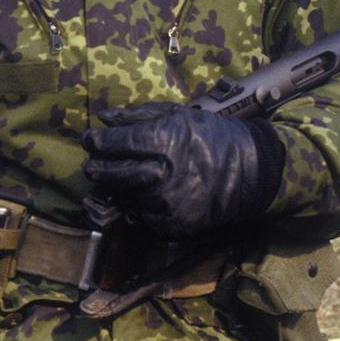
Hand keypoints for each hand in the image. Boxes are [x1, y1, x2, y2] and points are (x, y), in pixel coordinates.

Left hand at [82, 102, 283, 237]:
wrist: (250, 172)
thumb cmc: (211, 137)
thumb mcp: (179, 115)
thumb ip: (139, 115)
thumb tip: (104, 118)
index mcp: (165, 142)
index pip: (117, 144)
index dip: (97, 142)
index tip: (89, 140)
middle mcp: (164, 174)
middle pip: (114, 175)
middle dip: (97, 169)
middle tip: (92, 166)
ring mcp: (169, 203)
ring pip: (125, 198)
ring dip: (118, 190)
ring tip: (121, 180)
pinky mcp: (175, 225)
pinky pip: (142, 219)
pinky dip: (137, 209)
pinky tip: (143, 197)